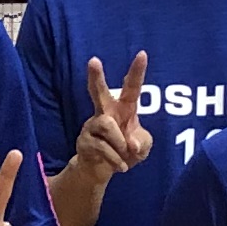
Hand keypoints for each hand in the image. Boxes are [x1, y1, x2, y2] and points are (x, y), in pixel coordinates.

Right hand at [68, 56, 154, 188]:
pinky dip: (116, 159)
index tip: (142, 54)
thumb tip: (130, 144)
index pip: (131, 87)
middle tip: (93, 60)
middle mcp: (105, 113)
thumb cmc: (125, 152)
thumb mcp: (142, 147)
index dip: (137, 71)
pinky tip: (121, 166)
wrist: (101, 171)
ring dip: (120, 144)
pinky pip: (103, 147)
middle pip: (99, 92)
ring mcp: (92, 126)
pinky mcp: (84, 140)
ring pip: (107, 126)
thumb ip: (142, 142)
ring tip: (124, 154)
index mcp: (123, 109)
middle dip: (96, 77)